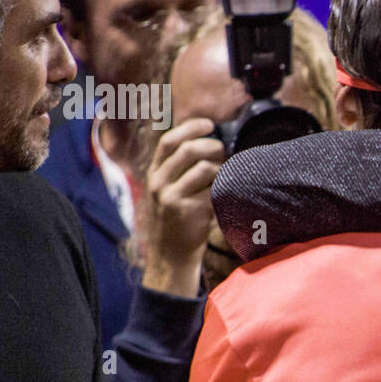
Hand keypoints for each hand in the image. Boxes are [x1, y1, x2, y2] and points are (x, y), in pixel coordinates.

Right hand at [141, 117, 225, 295]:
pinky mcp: (188, 212)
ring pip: (205, 169)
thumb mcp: (166, 192)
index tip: (209, 124)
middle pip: (189, 150)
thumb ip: (179, 171)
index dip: (190, 128)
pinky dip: (224, 190)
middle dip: (212, 147)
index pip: (169, 141)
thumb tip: (211, 146)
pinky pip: (214, 191)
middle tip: (224, 152)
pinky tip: (226, 195)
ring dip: (221, 169)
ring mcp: (172, 197)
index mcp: (154, 174)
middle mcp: (159, 183)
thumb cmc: (175, 221)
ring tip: (226, 178)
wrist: (169, 257)